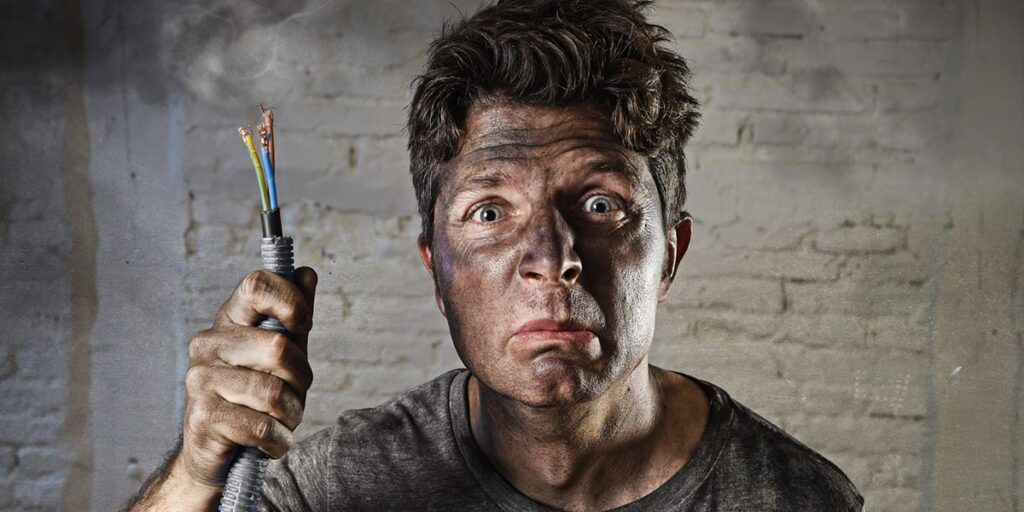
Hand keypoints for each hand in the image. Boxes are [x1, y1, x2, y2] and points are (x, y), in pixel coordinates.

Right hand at [176, 267, 317, 491]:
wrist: (218, 454)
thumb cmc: (255, 398)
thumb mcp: (281, 356)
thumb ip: (294, 318)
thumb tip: (307, 273)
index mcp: (229, 320)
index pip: (256, 285)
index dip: (290, 300)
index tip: (303, 324)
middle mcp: (208, 344)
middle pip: (279, 347)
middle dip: (300, 379)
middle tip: (293, 395)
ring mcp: (201, 380)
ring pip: (273, 392)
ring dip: (291, 414)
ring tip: (281, 420)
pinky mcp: (203, 417)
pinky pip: (262, 426)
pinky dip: (279, 440)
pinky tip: (270, 442)